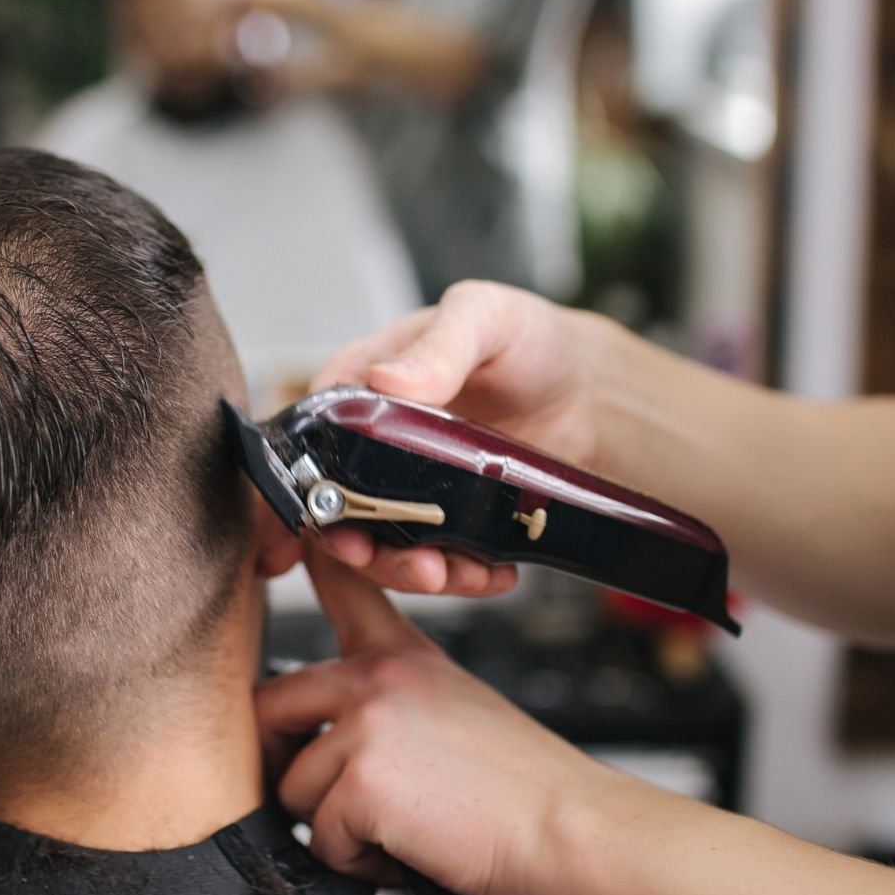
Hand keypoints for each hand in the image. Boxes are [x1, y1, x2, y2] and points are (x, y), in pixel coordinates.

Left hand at [257, 548, 623, 894]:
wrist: (567, 828)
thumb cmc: (523, 787)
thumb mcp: (458, 707)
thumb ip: (394, 703)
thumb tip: (331, 736)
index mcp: (401, 656)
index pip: (342, 583)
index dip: (311, 555)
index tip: (300, 535)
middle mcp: (376, 678)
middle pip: (270, 706)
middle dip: (287, 763)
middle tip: (332, 795)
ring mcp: (366, 725)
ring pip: (293, 789)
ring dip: (335, 826)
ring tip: (399, 828)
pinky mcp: (362, 781)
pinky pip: (321, 838)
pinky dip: (358, 861)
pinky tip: (406, 850)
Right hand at [310, 280, 612, 593]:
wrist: (588, 385)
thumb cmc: (526, 338)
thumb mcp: (482, 318)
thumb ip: (440, 346)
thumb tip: (388, 380)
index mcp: (363, 388)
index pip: (311, 441)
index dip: (305, 489)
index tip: (321, 526)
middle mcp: (376, 445)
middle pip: (342, 509)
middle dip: (365, 550)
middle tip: (408, 565)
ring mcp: (412, 486)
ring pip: (387, 543)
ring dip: (411, 571)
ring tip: (453, 576)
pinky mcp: (452, 516)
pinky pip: (441, 557)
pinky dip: (462, 575)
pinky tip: (494, 574)